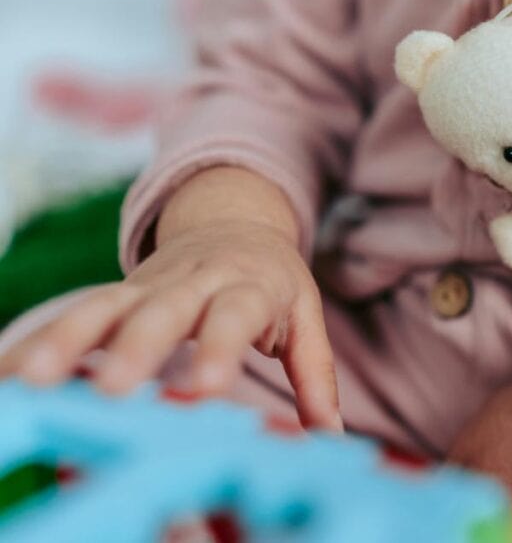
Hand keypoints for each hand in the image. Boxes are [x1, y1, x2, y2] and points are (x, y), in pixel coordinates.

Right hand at [0, 167, 342, 430]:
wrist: (235, 223)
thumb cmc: (273, 282)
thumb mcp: (305, 316)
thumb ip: (316, 374)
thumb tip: (331, 435)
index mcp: (249, 287)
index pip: (235, 316)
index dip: (219, 348)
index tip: (204, 389)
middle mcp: (196, 282)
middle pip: (163, 312)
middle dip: (135, 349)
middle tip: (109, 392)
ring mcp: (151, 285)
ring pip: (106, 306)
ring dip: (68, 340)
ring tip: (31, 379)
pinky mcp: (119, 293)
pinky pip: (75, 312)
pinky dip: (39, 338)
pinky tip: (5, 370)